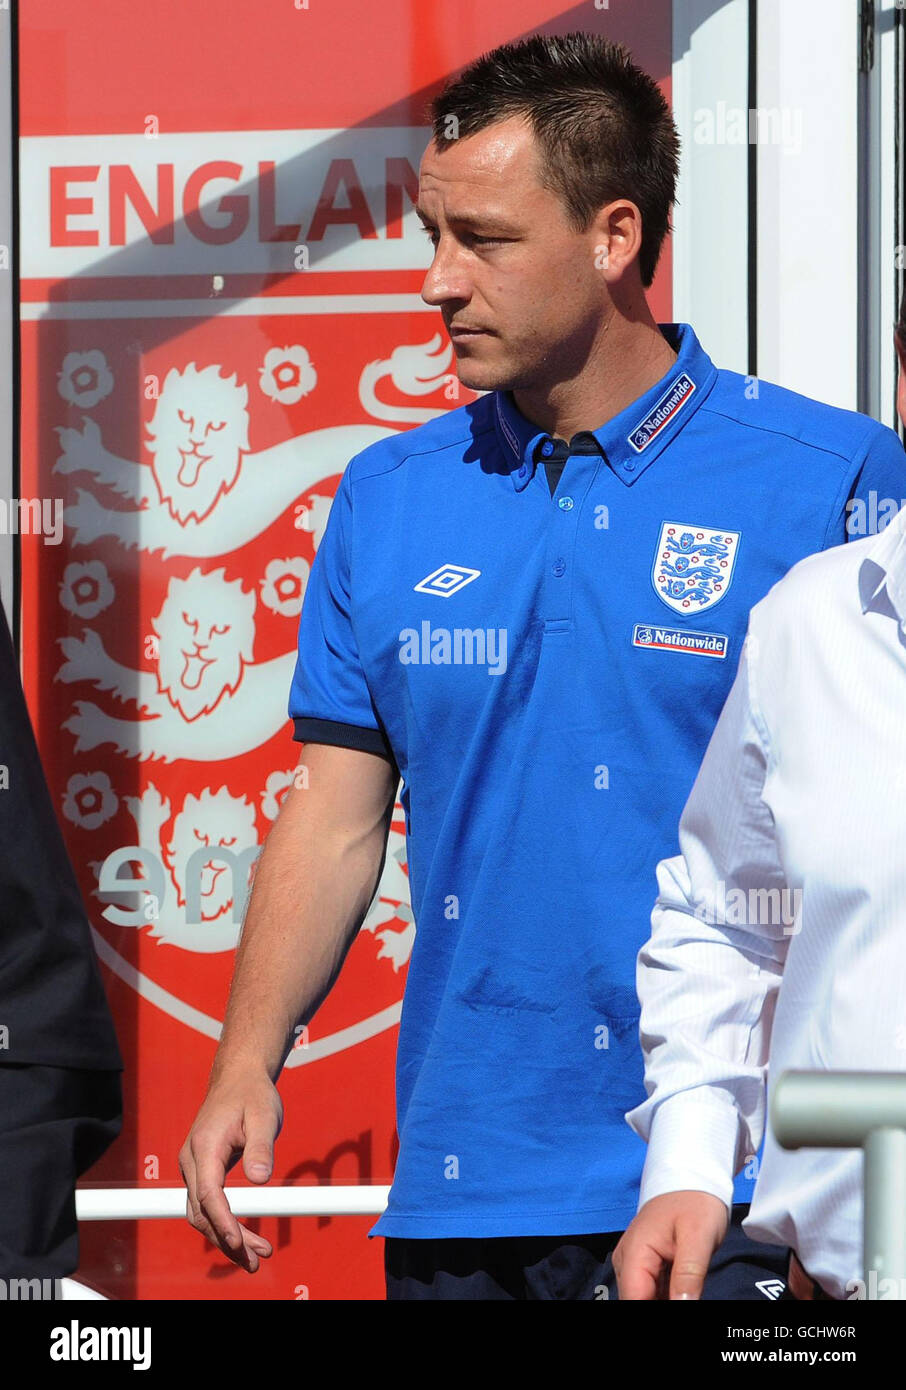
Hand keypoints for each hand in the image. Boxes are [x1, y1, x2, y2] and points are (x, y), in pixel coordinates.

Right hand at [179, 1072, 283, 1272]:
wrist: (239, 1078)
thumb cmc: (252, 1094)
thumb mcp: (264, 1115)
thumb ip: (261, 1146)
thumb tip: (260, 1178)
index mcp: (205, 1146)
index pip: (208, 1193)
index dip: (222, 1221)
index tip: (239, 1242)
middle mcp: (192, 1160)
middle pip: (202, 1212)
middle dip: (226, 1240)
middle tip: (255, 1261)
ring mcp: (194, 1166)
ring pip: (202, 1213)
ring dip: (225, 1237)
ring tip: (254, 1257)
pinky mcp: (201, 1170)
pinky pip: (207, 1205)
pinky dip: (223, 1224)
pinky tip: (244, 1237)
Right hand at [612, 1190, 728, 1299]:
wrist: (692, 1179)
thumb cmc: (695, 1202)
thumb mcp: (699, 1238)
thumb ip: (688, 1276)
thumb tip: (682, 1308)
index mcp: (635, 1253)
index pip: (634, 1300)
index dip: (654, 1312)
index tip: (680, 1302)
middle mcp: (627, 1261)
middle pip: (637, 1301)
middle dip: (662, 1306)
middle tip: (689, 1296)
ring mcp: (634, 1263)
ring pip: (644, 1298)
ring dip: (664, 1301)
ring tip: (688, 1293)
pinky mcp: (645, 1266)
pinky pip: (650, 1291)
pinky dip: (667, 1298)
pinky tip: (683, 1295)